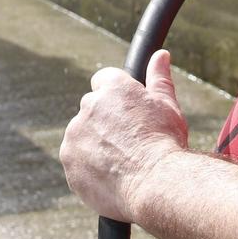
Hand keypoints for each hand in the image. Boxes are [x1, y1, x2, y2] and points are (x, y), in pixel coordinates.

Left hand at [61, 50, 189, 221]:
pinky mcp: (69, 160)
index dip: (116, 97)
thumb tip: (160, 55)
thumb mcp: (168, 106)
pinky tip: (111, 177)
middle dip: (104, 123)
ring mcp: (75, 133)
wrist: (155, 183)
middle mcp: (89, 105)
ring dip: (95, 145)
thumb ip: (159, 78)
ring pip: (81, 136)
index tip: (126, 114)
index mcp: (113, 87)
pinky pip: (76, 161)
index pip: (103, 80)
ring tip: (122, 164)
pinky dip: (88, 168)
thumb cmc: (165, 143)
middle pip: (91, 109)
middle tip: (128, 143)